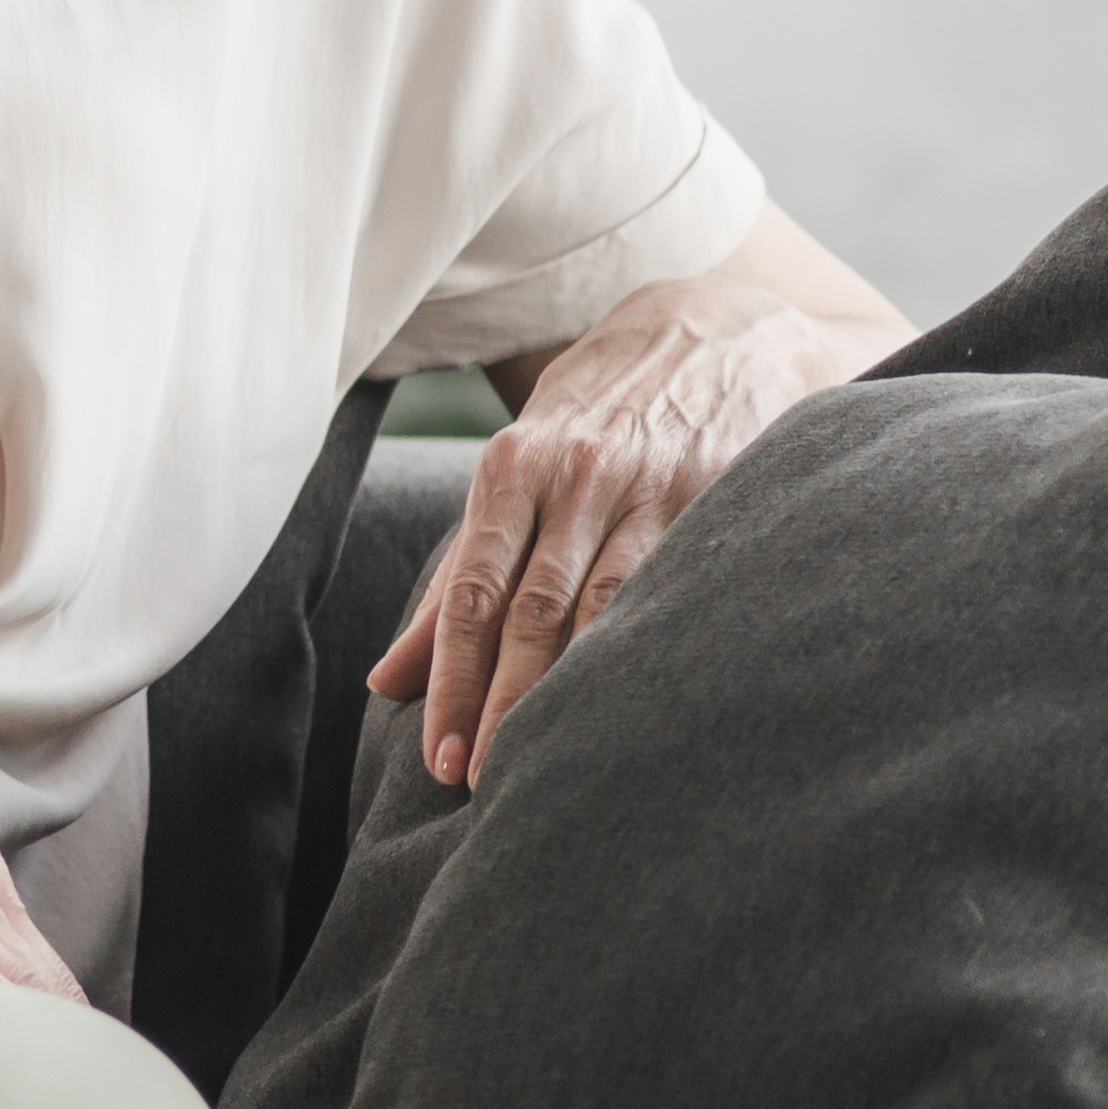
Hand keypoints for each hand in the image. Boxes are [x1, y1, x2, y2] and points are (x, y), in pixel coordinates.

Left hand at [370, 257, 874, 785]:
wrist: (716, 329)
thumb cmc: (599, 413)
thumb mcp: (520, 467)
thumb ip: (462, 574)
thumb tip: (388, 680)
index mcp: (513, 467)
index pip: (472, 592)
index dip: (453, 677)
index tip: (439, 753)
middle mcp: (576, 477)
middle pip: (532, 611)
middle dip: (502, 701)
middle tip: (481, 779)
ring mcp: (651, 490)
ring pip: (605, 608)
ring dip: (572, 692)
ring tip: (550, 767)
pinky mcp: (719, 501)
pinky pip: (679, 588)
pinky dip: (652, 649)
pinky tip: (639, 706)